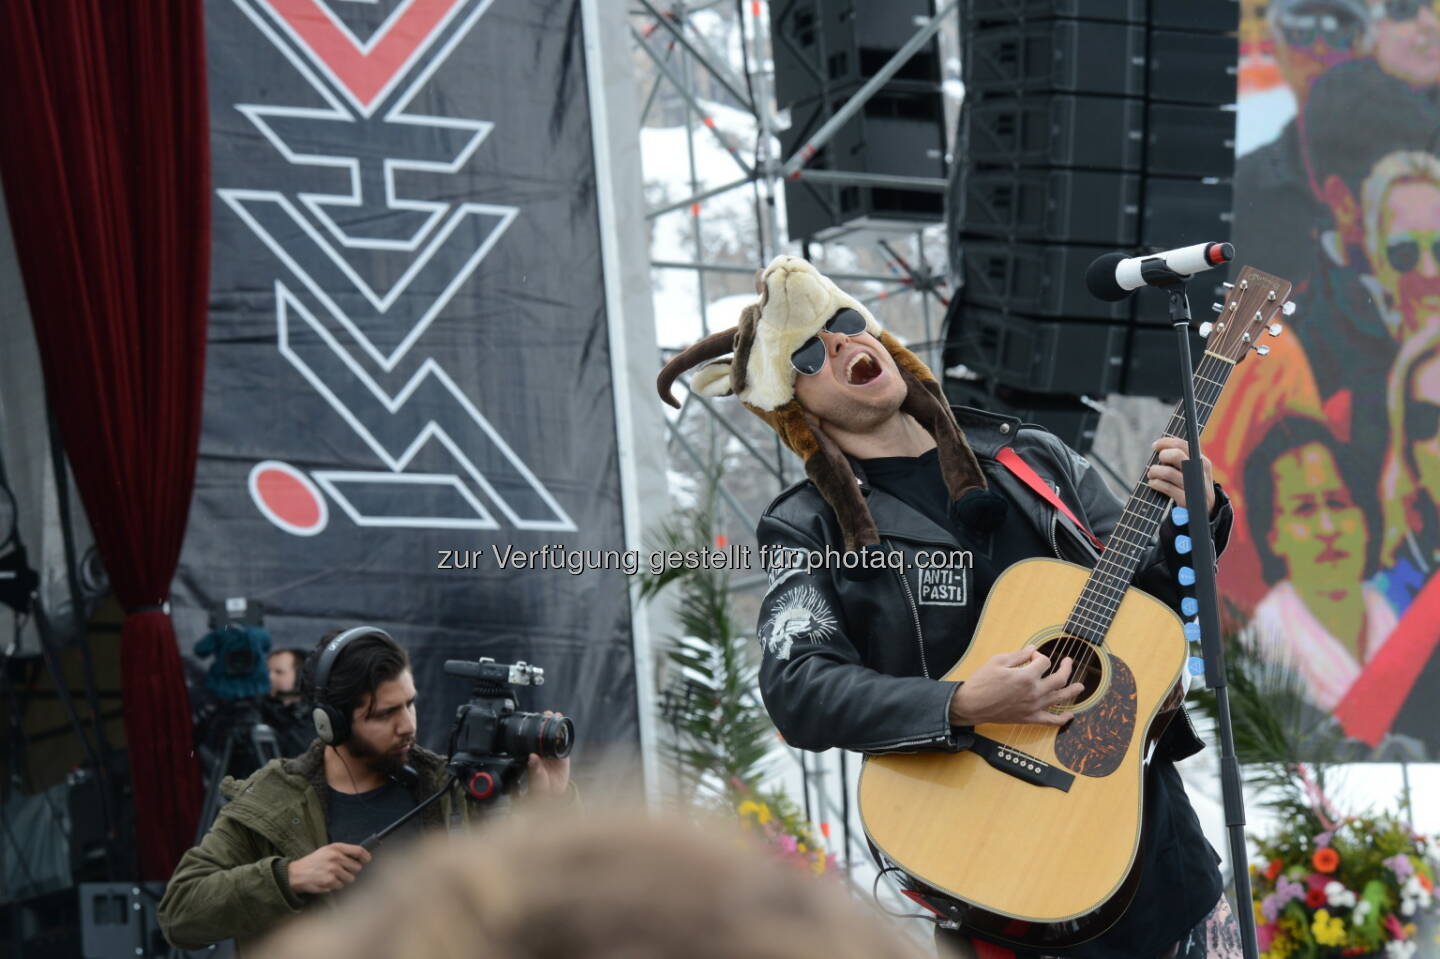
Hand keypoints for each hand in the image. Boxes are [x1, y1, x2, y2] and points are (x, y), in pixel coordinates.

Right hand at [286, 842, 370, 894]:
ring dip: (344, 879)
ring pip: (351, 878)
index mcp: (336, 848)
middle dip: (352, 870)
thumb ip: (343, 851)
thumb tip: (361, 855)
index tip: (367, 860)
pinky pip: (341, 885)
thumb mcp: (327, 850)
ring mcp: (333, 870)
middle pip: (357, 867)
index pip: (359, 851)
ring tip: (332, 875)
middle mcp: (336, 858)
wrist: (296, 873)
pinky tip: (327, 881)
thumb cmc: (313, 861)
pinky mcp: (329, 881)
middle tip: (343, 870)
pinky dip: (335, 885)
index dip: (366, 856)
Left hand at [526, 711, 570, 799]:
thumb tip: (532, 757)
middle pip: (543, 732)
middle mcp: (542, 751)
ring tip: (558, 715)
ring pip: (554, 734)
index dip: (535, 727)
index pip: (533, 737)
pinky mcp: (563, 754)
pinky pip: (564, 742)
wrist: (554, 794)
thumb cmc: (541, 787)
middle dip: (546, 721)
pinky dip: (565, 733)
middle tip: (547, 713)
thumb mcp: (537, 779)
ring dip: (556, 724)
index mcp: (533, 754)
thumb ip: (535, 769)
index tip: (536, 718)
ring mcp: (553, 751)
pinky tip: (566, 726)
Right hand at [948, 649, 1084, 726]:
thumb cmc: (982, 681)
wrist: (971, 705)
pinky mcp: (1029, 718)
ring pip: (1060, 698)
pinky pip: (1050, 720)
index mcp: (1026, 675)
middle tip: (1068, 662)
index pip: (1044, 661)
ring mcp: (1034, 706)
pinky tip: (1070, 715)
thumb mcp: (998, 661)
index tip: (1031, 656)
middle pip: (1060, 678)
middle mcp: (1034, 691)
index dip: (1039, 656)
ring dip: (1073, 691)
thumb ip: (1018, 655)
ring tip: (1081, 686)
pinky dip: (1062, 719)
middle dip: (1066, 667)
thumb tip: (1033, 649)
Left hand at [1147, 437, 1214, 513]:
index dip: (1166, 442)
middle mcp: (1199, 472)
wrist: (1202, 511)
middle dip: (1163, 456)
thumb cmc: (1191, 486)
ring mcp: (1193, 487)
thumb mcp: (1192, 471)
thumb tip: (1160, 446)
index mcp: (1202, 461)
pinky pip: (1167, 488)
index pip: (1183, 445)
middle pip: (1176, 455)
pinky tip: (1153, 483)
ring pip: (1168, 472)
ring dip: (1155, 471)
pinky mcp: (1186, 500)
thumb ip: (1181, 459)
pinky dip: (1156, 484)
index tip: (1155, 445)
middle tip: (1158, 461)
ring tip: (1151, 474)